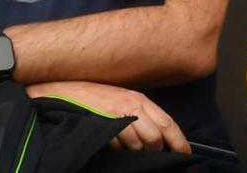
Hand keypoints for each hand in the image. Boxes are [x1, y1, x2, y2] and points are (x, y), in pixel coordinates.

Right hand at [26, 81, 187, 152]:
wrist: (61, 90)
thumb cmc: (92, 97)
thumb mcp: (120, 99)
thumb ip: (141, 113)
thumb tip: (160, 137)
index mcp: (139, 98)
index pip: (168, 124)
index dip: (180, 143)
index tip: (185, 155)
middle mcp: (131, 104)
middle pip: (155, 139)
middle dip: (152, 149)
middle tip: (144, 149)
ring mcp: (117, 114)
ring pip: (138, 145)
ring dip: (133, 150)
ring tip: (123, 142)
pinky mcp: (104, 123)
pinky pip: (119, 146)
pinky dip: (117, 148)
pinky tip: (109, 139)